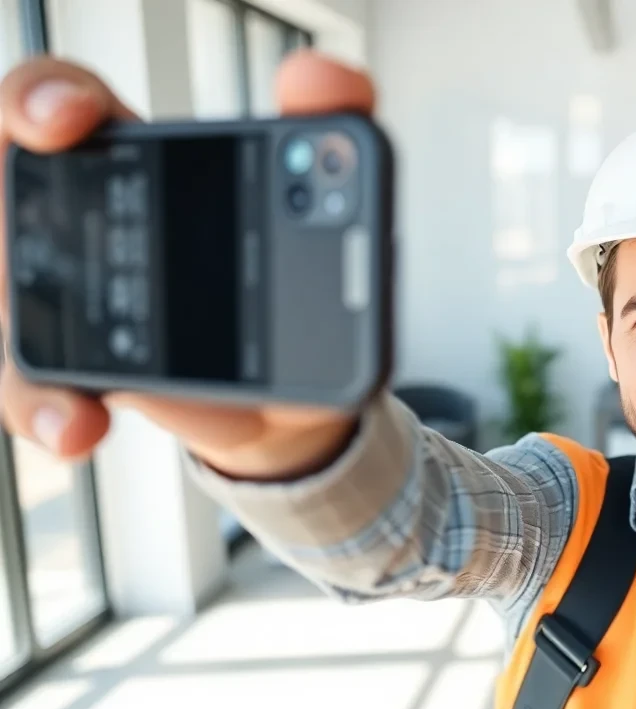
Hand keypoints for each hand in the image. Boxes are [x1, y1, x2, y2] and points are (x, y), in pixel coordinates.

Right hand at [0, 52, 376, 479]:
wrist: (291, 386)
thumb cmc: (286, 276)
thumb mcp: (313, 203)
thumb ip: (326, 120)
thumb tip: (323, 78)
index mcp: (125, 157)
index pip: (50, 100)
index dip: (43, 96)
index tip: (74, 119)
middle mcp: (71, 218)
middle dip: (2, 196)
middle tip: (34, 230)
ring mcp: (59, 295)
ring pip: (4, 296)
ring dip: (17, 328)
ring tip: (70, 367)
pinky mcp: (67, 372)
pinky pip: (26, 387)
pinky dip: (47, 408)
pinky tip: (79, 425)